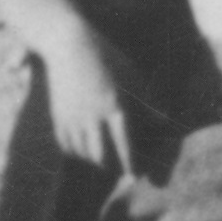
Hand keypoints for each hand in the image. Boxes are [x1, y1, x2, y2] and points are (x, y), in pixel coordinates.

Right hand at [45, 29, 135, 174]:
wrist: (68, 46)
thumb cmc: (108, 58)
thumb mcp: (132, 77)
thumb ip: (146, 103)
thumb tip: (164, 122)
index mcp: (114, 106)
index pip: (124, 145)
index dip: (131, 164)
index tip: (136, 175)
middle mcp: (92, 116)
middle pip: (102, 156)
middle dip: (112, 167)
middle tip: (121, 170)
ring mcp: (72, 118)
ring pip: (84, 153)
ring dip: (96, 160)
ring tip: (106, 160)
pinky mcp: (57, 117)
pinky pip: (67, 146)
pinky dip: (78, 152)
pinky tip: (87, 148)